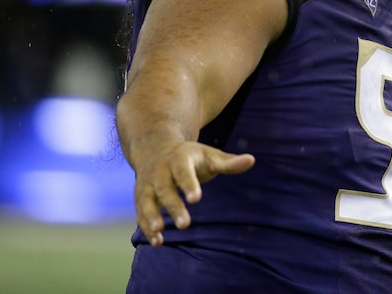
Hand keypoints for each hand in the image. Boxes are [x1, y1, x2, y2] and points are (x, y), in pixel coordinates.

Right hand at [132, 141, 254, 245]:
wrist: (155, 148)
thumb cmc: (189, 156)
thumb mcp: (209, 155)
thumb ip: (228, 162)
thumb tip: (251, 160)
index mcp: (178, 158)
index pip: (183, 171)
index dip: (189, 184)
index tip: (197, 199)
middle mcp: (159, 171)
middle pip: (164, 189)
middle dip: (173, 206)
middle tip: (185, 224)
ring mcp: (147, 184)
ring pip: (146, 201)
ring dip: (151, 217)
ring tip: (160, 233)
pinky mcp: (140, 197)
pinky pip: (141, 213)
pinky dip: (146, 227)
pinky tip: (157, 242)